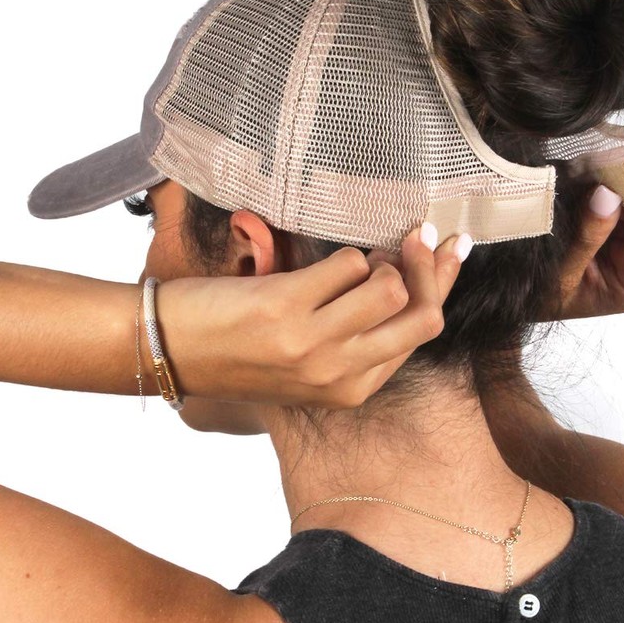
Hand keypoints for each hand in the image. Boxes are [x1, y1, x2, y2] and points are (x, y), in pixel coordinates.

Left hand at [156, 226, 467, 409]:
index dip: (443, 285)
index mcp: (351, 389)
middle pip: (422, 316)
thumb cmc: (241, 351)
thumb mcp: (310, 362)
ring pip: (391, 287)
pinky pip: (348, 264)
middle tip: (420, 233)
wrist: (171, 348)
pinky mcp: (287, 308)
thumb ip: (357, 334)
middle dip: (430, 266)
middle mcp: (339, 374)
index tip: (452, 249)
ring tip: (357, 259)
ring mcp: (314, 344)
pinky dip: (344, 254)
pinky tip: (321, 262)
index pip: (421, 334)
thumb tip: (406, 279)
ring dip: (381, 260)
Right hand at [553, 185, 623, 319]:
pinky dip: (604, 184)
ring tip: (579, 183)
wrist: (515, 303)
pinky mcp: (616, 224)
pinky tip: (581, 184)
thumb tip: (607, 194)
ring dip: (616, 185)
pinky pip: (622, 194)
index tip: (615, 189)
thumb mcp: (560, 277)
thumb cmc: (542, 301)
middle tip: (594, 178)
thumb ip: (586, 238)